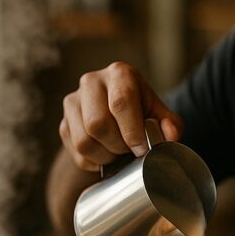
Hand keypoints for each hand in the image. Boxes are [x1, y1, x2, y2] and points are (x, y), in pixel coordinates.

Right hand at [59, 62, 182, 171]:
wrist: (116, 118)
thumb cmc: (142, 113)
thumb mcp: (161, 116)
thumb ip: (171, 125)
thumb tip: (170, 135)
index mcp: (120, 73)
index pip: (121, 102)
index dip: (132, 131)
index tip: (141, 148)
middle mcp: (92, 82)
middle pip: (98, 124)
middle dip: (118, 145)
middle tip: (130, 150)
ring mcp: (73, 102)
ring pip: (84, 141)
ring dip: (105, 156)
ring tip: (118, 152)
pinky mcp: (63, 123)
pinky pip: (76, 152)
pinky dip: (93, 161)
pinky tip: (105, 154)